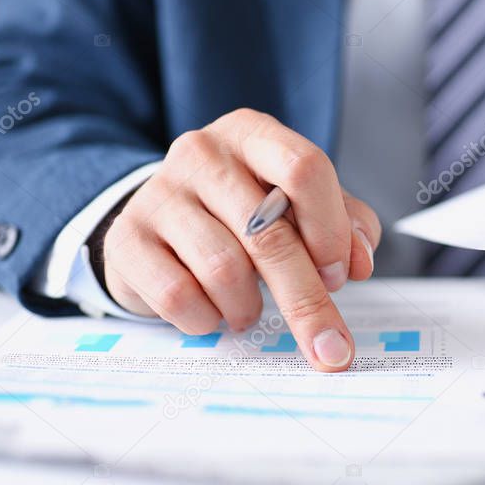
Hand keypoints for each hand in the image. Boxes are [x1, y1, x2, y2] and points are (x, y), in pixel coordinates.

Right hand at [99, 109, 379, 371]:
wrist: (159, 221)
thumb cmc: (244, 212)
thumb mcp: (300, 204)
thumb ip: (345, 224)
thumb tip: (358, 261)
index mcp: (253, 133)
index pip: (304, 168)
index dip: (330, 229)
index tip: (339, 275)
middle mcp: (202, 152)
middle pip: (269, 233)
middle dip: (308, 301)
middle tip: (331, 350)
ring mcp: (159, 193)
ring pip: (224, 269)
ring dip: (248, 307)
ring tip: (248, 308)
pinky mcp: (126, 238)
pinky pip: (178, 296)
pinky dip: (206, 318)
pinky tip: (211, 309)